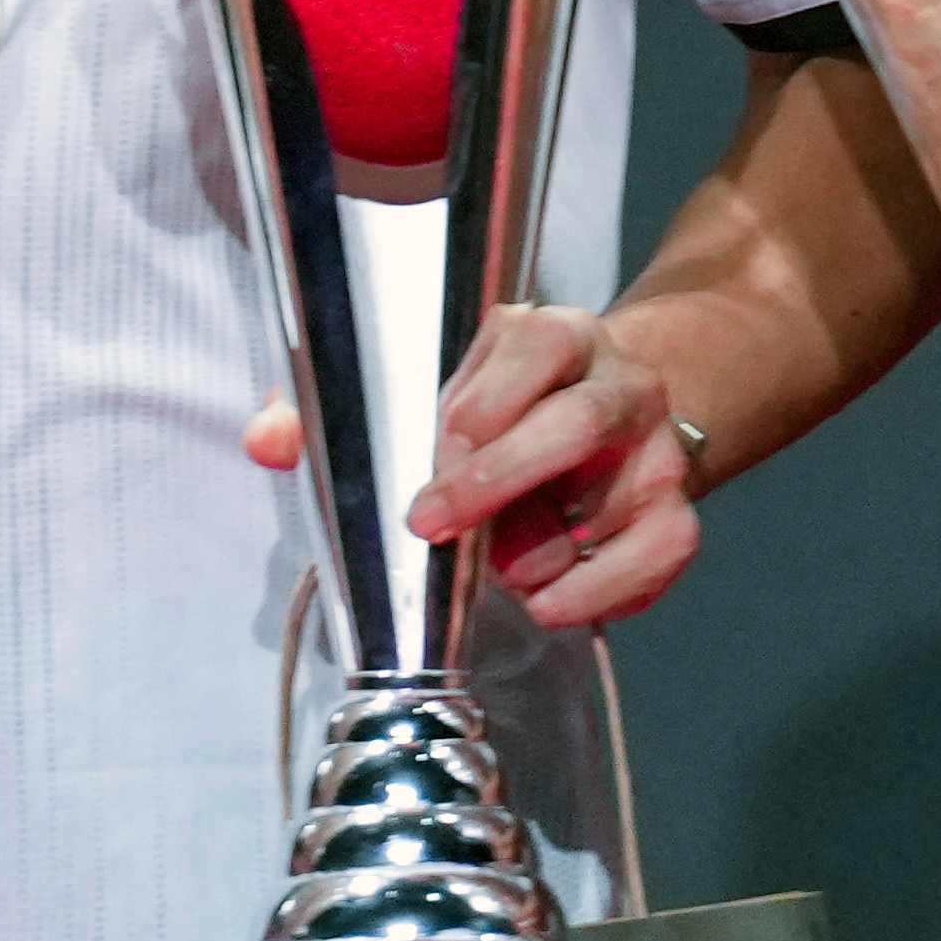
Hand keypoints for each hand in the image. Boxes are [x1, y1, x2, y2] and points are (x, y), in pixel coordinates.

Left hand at [237, 308, 705, 628]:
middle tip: (433, 523)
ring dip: (550, 549)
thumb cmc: (493, 411)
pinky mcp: (675, 507)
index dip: (483, 398)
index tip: (438, 444)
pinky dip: (607, 588)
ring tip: (501, 573)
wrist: (605, 421)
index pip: (533, 343)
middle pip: (578, 422)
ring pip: (623, 496)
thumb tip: (264, 442)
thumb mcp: (418, 392)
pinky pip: (664, 550)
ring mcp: (655, 447)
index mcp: (550, 335)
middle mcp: (616, 381)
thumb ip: (329, 413)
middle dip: (500, 478)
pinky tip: (552, 605)